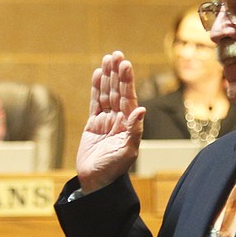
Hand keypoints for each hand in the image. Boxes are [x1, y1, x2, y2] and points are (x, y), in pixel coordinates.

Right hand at [75, 51, 144, 193]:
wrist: (96, 182)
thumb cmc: (114, 170)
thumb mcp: (127, 151)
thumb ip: (134, 130)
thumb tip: (141, 109)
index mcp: (130, 124)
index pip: (129, 97)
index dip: (127, 81)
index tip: (125, 65)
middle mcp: (120, 120)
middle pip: (118, 91)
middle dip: (118, 73)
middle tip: (116, 54)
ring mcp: (106, 121)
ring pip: (107, 94)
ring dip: (108, 77)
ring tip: (107, 59)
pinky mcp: (94, 125)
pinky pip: (95, 102)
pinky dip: (96, 89)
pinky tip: (97, 74)